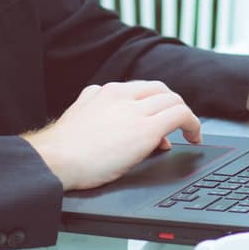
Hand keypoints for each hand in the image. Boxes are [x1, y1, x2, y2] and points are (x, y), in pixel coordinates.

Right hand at [22, 80, 200, 190]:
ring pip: (175, 101)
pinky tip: (193, 138)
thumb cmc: (63, 148)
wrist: (55, 161)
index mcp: (107, 92)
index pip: (143, 88)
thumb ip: (93, 102)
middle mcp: (124, 95)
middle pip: (162, 91)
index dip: (155, 104)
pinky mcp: (147, 130)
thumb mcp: (78, 111)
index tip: (158, 121)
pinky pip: (181, 116)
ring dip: (185, 117)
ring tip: (190, 134)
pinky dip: (193, 124)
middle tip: (177, 126)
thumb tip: (106, 106)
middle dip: (173, 107)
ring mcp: (136, 111)